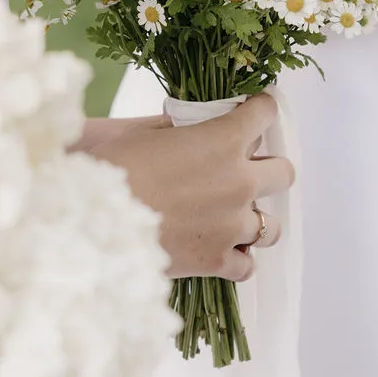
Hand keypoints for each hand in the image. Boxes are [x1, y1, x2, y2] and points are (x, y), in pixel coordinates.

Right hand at [92, 94, 293, 282]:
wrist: (92, 223)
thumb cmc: (110, 169)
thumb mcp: (143, 133)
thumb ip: (180, 128)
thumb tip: (191, 129)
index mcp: (224, 140)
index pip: (265, 114)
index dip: (258, 110)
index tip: (251, 113)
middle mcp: (240, 182)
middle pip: (285, 173)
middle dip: (267, 168)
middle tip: (243, 170)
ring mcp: (232, 225)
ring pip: (272, 227)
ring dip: (254, 219)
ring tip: (230, 218)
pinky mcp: (217, 261)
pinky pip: (246, 266)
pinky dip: (235, 259)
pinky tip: (217, 250)